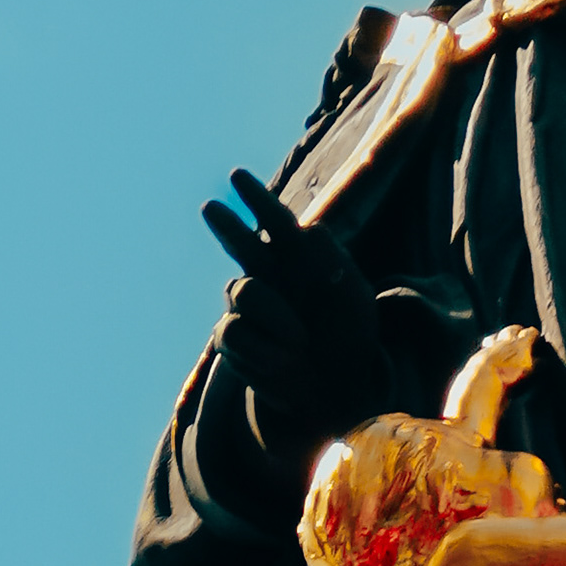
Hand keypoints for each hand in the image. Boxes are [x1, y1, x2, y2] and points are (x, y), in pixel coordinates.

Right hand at [200, 166, 403, 435]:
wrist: (336, 388)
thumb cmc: (350, 337)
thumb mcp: (355, 300)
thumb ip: (336, 264)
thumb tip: (312, 230)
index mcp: (298, 257)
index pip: (275, 220)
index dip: (256, 198)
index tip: (237, 176)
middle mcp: (269, 275)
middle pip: (241, 243)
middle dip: (226, 225)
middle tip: (210, 207)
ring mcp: (247, 307)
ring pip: (242, 290)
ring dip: (275, 315)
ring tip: (301, 341)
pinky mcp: (233, 338)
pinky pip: (235, 331)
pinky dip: (264, 348)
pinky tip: (284, 361)